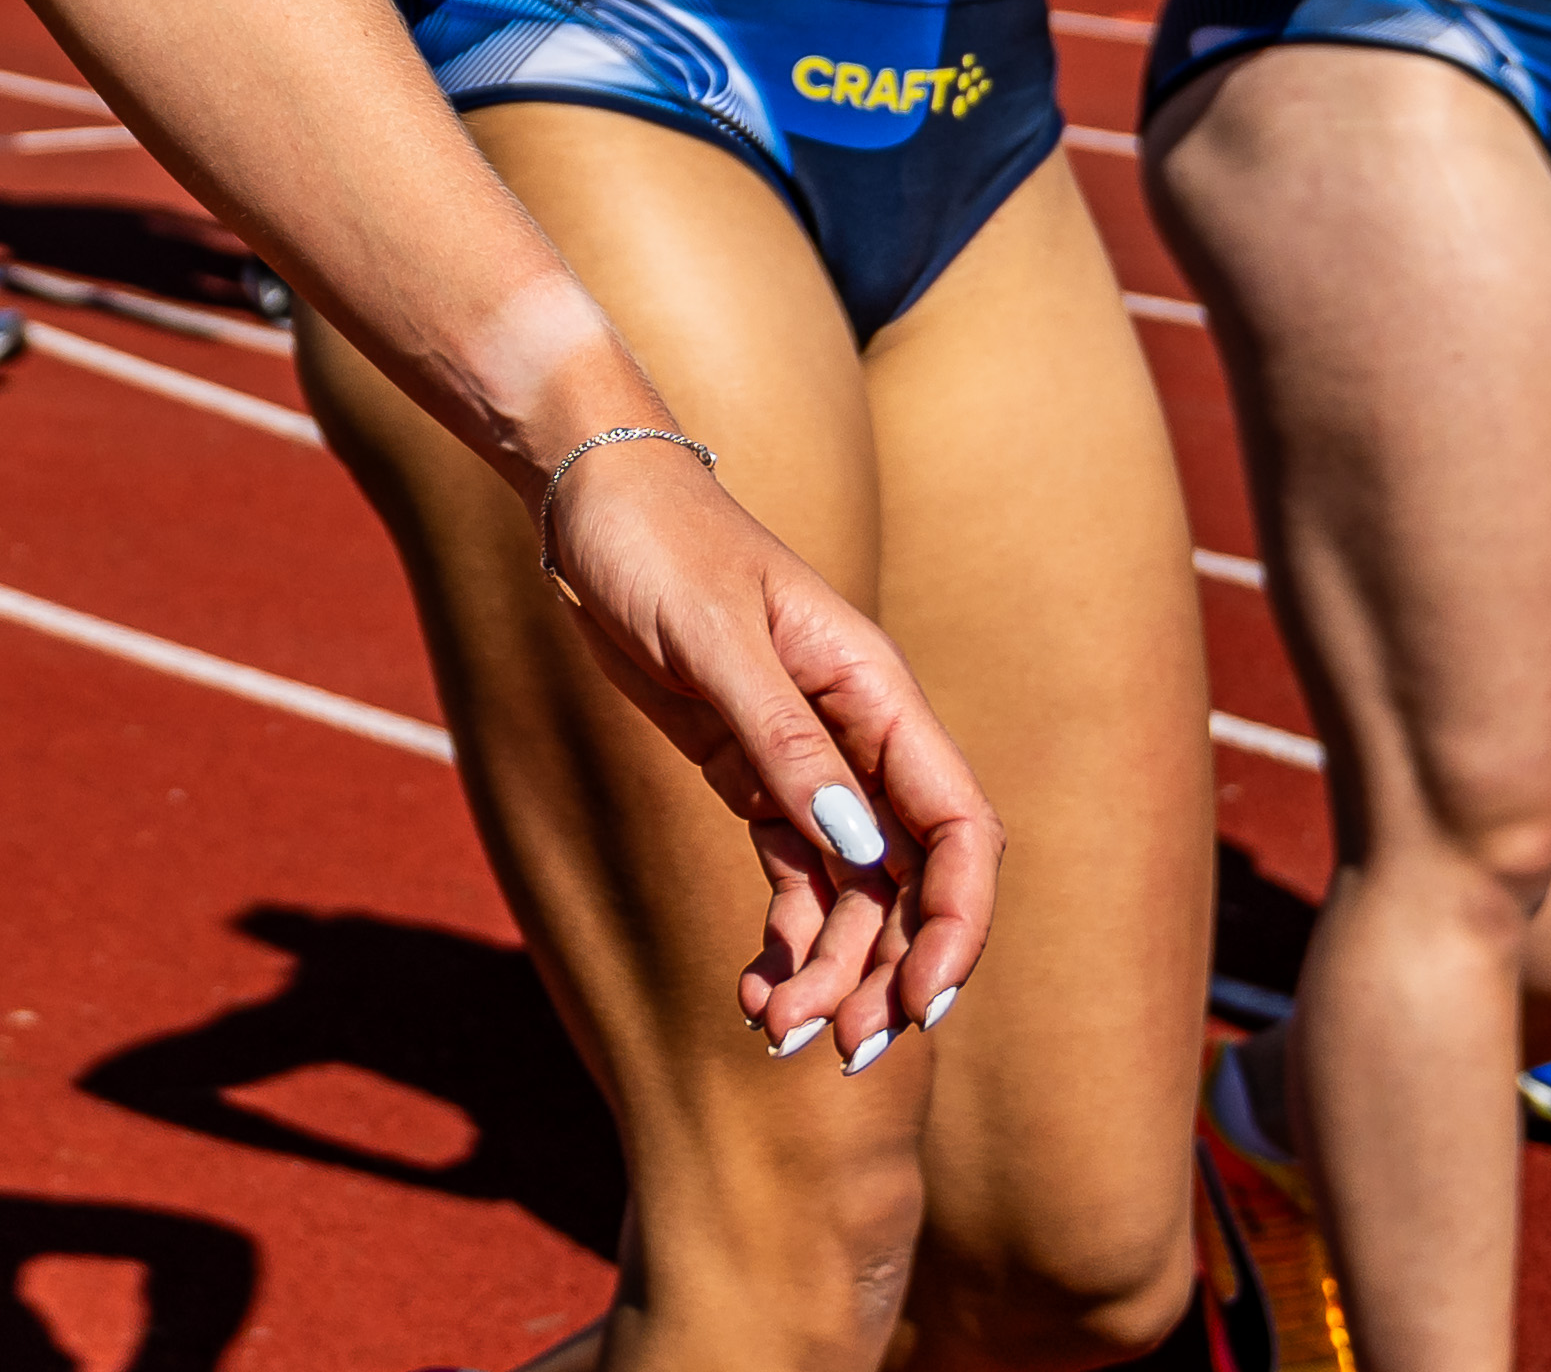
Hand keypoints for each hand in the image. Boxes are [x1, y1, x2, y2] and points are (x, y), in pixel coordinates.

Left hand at [539, 430, 998, 1059]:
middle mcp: (860, 738)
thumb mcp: (717, 641)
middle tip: (841, 1050)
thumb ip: (787, 744)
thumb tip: (860, 850)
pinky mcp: (755, 777)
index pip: (958, 826)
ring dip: (830, 972)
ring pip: (852, 896)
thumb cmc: (661, 545)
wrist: (592, 502)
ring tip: (777, 1036)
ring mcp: (810, 763)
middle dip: (886, 971)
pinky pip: (794, 880)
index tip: (924, 998)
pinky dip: (784, 942)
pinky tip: (752, 994)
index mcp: (877, 696)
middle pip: (910, 881)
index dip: (958, 918)